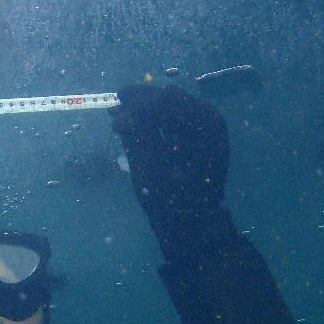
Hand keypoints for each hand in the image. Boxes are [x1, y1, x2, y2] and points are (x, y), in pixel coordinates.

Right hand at [111, 85, 228, 224]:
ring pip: (173, 107)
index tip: (114, 107)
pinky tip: (137, 122)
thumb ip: (134, 132)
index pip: (166, 101)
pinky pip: (176, 120)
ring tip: (121, 111)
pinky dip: (156, 120)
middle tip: (116, 99)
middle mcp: (210, 121)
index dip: (137, 103)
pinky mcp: (200, 139)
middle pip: (171, 100)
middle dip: (141, 101)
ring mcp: (207, 129)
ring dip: (147, 108)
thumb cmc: (170, 196)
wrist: (191, 224)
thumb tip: (117, 109)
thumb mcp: (148, 163)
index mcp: (204, 124)